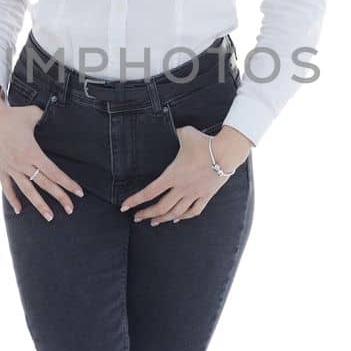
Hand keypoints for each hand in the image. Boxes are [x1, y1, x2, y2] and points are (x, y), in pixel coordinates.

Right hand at [0, 83, 83, 220]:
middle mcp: (22, 163)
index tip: (78, 193)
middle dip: (59, 197)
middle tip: (71, 210)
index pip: (54, 172)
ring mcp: (10, 168)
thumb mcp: (33, 114)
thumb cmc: (11, 114)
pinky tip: (19, 211)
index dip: (67, 183)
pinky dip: (13, 199)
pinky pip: (7, 187)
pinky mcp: (0, 168)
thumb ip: (47, 118)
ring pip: (27, 190)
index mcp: (32, 152)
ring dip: (39, 205)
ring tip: (50, 217)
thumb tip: (58, 115)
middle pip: (44, 184)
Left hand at [120, 125, 251, 224]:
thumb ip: (174, 134)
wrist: (226, 152)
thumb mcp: (184, 133)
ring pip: (175, 213)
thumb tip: (170, 129)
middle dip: (146, 213)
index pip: (149, 192)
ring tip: (153, 222)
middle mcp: (181, 188)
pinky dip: (184, 217)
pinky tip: (177, 219)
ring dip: (163, 218)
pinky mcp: (206, 196)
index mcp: (172, 175)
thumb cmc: (204, 142)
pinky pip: (194, 211)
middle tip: (136, 218)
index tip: (124, 206)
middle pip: (160, 207)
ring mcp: (194, 194)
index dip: (135, 201)